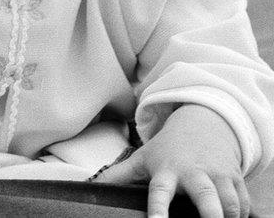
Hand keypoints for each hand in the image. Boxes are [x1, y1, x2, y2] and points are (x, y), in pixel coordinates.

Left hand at [94, 105, 247, 217]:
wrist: (201, 125)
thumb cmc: (167, 149)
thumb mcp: (142, 158)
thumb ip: (118, 175)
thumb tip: (90, 185)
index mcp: (167, 172)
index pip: (160, 193)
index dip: (158, 209)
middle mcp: (193, 174)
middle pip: (205, 197)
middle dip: (209, 214)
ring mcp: (217, 176)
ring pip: (229, 203)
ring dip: (228, 217)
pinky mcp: (235, 179)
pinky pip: (243, 203)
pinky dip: (241, 214)